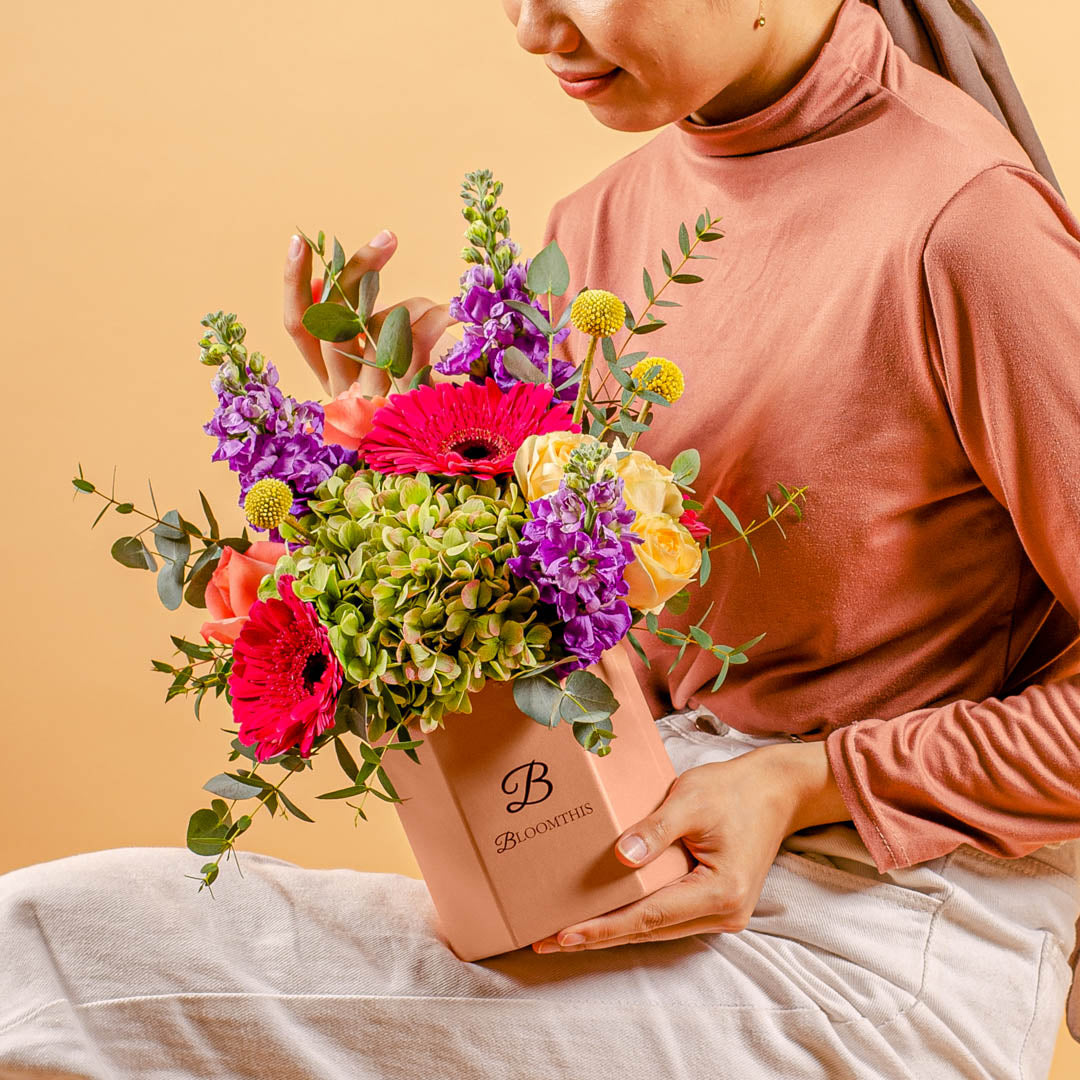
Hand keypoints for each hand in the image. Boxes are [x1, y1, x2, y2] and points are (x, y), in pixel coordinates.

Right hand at [283, 229, 461, 398]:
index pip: (299, 328)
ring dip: (415, 305)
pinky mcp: (409, 400)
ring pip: (378, 328)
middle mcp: (346, 392)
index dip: (293, 284)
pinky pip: (415, 341)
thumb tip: (321, 284)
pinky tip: (455, 313)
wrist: (463, 446)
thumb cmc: (428, 395)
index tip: (299, 240)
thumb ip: (357, 327)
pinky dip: (437, 317)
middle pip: (333, 321)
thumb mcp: (386, 357)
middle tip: (388, 236)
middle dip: (357, 270)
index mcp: (334, 380)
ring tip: (444, 310)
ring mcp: (376, 399)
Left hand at [532, 739, 849, 952]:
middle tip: (545, 940)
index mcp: (720, 893)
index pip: (647, 916)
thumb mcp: (690, 801)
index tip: (563, 934)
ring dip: (613, 930)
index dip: (603, 927)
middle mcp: (724, 914)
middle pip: (648, 931)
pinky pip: (667, 917)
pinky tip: (605, 915)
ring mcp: (723, 914)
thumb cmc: (733, 790)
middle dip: (597, 936)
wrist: (777, 790)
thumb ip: (655, 831)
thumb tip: (620, 858)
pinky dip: (634, 918)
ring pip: (656, 929)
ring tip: (565, 933)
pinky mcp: (716, 904)